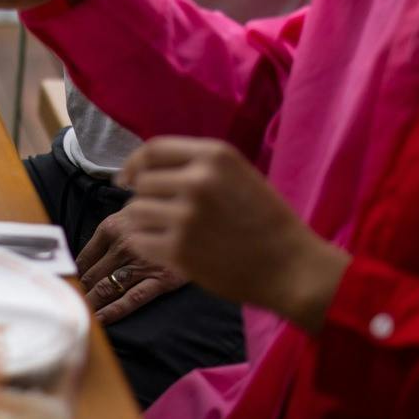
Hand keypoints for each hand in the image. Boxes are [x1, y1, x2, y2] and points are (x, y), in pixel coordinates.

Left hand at [75, 201, 188, 323]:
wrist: (199, 219)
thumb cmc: (160, 217)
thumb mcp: (129, 214)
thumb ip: (108, 233)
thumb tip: (83, 261)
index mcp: (111, 228)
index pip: (82, 258)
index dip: (72, 276)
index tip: (67, 288)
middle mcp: (123, 245)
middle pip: (91, 276)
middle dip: (78, 293)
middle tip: (68, 307)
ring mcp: (141, 263)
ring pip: (106, 288)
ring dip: (90, 304)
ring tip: (78, 316)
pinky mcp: (161, 279)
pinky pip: (131, 299)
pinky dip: (113, 311)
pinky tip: (100, 320)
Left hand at [115, 137, 349, 330]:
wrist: (293, 268)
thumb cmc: (267, 222)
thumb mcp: (238, 176)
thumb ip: (195, 168)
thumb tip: (142, 170)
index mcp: (214, 156)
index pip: (153, 150)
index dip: (133, 164)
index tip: (125, 178)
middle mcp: (197, 181)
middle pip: (142, 183)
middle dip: (147, 199)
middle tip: (167, 216)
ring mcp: (186, 216)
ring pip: (134, 212)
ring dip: (144, 223)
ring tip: (168, 233)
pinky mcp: (178, 250)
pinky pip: (139, 241)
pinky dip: (146, 246)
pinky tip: (167, 250)